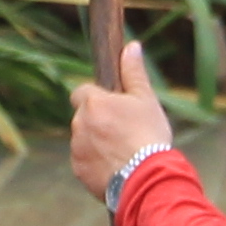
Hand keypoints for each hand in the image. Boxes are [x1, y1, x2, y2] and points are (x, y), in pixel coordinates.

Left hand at [67, 40, 172, 196]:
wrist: (147, 179)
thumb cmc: (149, 136)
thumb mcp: (146, 100)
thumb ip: (134, 72)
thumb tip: (131, 46)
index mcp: (93, 103)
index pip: (81, 91)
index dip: (96, 98)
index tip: (112, 106)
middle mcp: (79, 124)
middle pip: (83, 117)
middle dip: (98, 122)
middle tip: (124, 131)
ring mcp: (77, 150)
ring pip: (83, 140)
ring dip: (97, 143)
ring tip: (124, 153)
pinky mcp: (79, 171)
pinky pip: (84, 163)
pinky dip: (96, 163)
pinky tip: (118, 168)